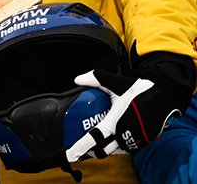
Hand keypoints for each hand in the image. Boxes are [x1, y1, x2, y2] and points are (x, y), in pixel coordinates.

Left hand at [66, 66, 187, 160]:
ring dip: (106, 148)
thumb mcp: (115, 82)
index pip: (94, 138)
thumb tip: (78, 79)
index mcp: (115, 122)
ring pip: (115, 150)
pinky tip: (115, 137)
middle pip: (103, 150)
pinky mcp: (143, 142)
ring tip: (99, 140)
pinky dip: (119, 145)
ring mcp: (135, 140)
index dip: (80, 148)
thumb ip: (94, 79)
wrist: (165, 97)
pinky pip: (127, 148)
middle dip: (92, 151)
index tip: (70, 155)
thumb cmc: (141, 91)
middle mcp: (124, 134)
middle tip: (85, 147)